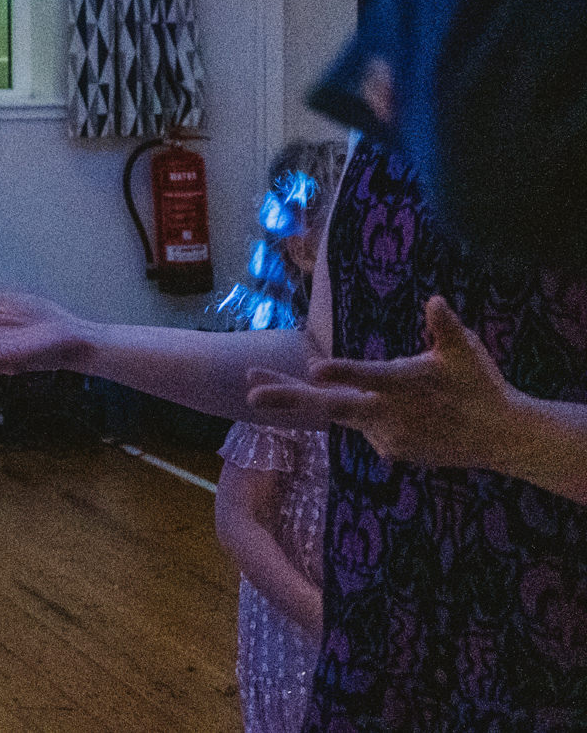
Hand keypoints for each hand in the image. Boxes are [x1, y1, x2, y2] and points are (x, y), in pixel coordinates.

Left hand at [244, 296, 526, 471]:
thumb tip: (435, 301)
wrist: (502, 437)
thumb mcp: (466, 352)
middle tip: (249, 392)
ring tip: (255, 376)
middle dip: (289, 397)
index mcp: (406, 384)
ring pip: (334, 413)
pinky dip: (347, 408)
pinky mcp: (390, 449)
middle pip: (331, 406)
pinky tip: (350, 394)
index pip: (371, 377)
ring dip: (295, 396)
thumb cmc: (482, 385)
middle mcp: (391, 414)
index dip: (345, 373)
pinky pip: (360, 425)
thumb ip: (445, 328)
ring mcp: (387, 436)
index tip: (315, 369)